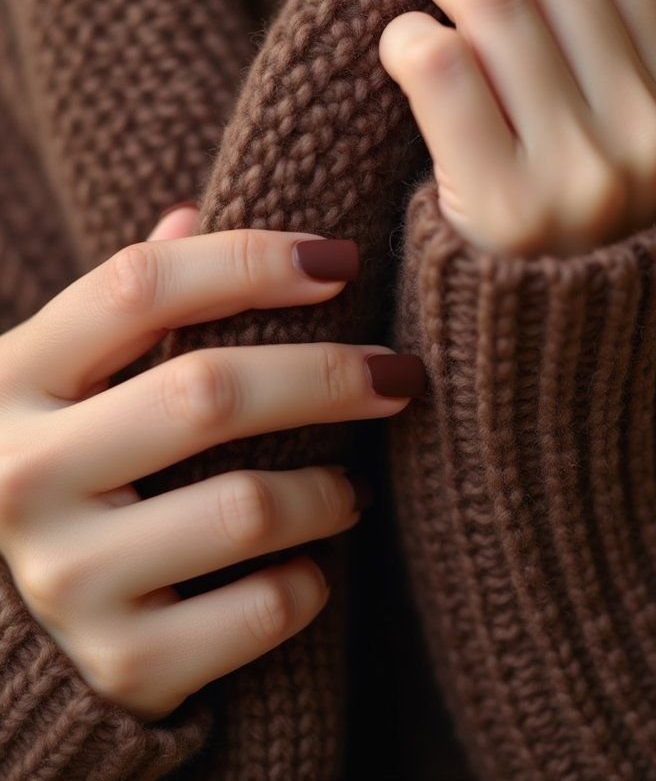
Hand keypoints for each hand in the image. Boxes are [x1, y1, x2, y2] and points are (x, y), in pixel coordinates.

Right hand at [0, 204, 424, 721]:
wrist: (3, 629)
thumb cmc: (70, 459)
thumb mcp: (69, 373)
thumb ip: (132, 299)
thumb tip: (193, 212)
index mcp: (13, 377)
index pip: (136, 285)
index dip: (248, 259)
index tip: (340, 259)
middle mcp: (21, 476)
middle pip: (206, 393)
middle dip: (328, 374)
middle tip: (398, 373)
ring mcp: (64, 578)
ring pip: (247, 507)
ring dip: (329, 488)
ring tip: (353, 482)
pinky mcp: (119, 662)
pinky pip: (260, 611)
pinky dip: (309, 583)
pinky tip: (312, 564)